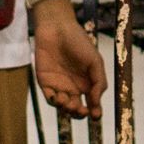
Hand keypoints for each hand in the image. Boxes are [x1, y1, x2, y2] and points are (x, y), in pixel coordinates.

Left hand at [31, 0, 105, 114]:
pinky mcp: (45, 82)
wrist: (57, 28)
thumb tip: (96, 101)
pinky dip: (53, 101)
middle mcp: (74, 87)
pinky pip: (49, 97)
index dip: (94, 112)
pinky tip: (58, 98)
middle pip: (76, 109)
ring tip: (68, 102)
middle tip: (81, 110)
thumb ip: (98, 81)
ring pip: (63, 106)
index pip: (92, 103)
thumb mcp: (95, 61)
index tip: (96, 115)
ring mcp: (59, 86)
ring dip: (66, 109)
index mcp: (88, 83)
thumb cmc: (79, 42)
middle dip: (79, 113)